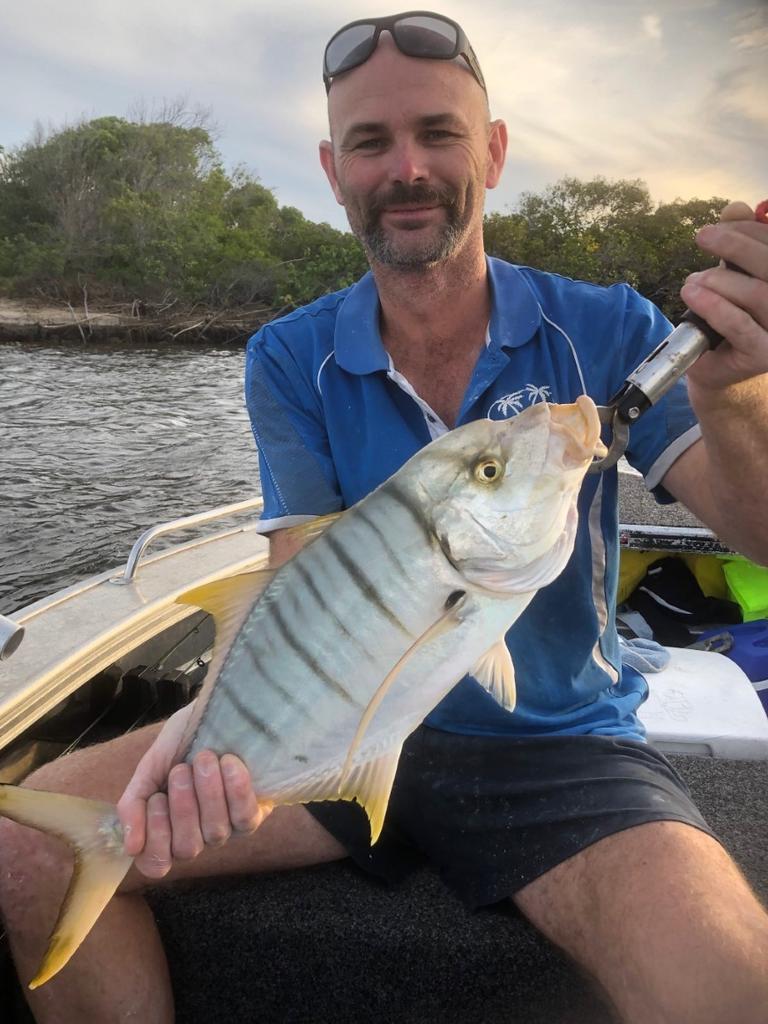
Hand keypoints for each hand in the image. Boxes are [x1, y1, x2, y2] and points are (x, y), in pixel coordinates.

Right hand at [117, 704, 271, 878]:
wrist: (218, 710)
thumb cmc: (183, 741)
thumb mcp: (151, 766)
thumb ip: (134, 803)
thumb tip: (130, 847)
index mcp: (168, 828)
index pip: (156, 863)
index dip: (154, 838)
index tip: (156, 798)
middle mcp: (197, 835)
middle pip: (186, 849)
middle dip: (182, 808)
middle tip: (180, 771)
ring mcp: (227, 828)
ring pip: (215, 833)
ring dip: (207, 793)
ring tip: (203, 758)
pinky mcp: (255, 814)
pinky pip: (245, 819)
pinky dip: (235, 790)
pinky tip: (229, 763)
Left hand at [681, 201, 767, 391]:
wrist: (720, 367)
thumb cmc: (730, 315)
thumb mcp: (734, 275)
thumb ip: (739, 243)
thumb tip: (736, 207)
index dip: (749, 231)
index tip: (715, 228)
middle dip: (736, 246)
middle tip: (703, 237)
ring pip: (758, 294)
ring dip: (718, 280)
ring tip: (691, 282)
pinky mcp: (764, 354)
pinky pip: (740, 325)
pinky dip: (714, 307)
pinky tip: (692, 296)